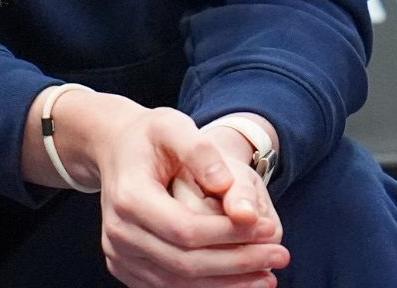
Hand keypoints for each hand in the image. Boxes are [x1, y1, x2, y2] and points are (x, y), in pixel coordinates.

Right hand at [88, 105, 288, 287]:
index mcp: (129, 198)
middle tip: (280, 256)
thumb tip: (226, 185)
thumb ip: (199, 150)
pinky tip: (239, 281)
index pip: (186, 230)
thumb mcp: (173, 125)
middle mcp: (119, 233)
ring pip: (178, 283)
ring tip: (267, 276)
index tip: (270, 228)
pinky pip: (169, 287)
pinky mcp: (126, 268)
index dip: (230, 235)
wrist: (117, 151)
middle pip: (184, 263)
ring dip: (227, 284)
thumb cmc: (150, 137)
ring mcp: (119, 255)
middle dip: (237, 264)